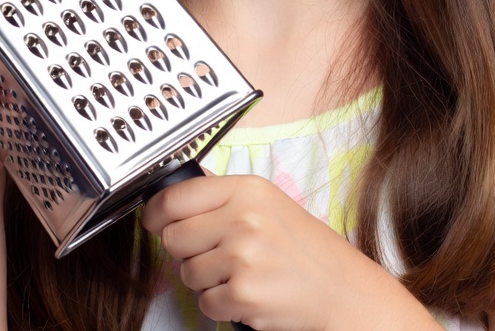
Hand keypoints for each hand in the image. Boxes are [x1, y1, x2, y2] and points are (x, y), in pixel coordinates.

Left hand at [142, 172, 423, 330]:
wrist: (341, 289)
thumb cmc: (306, 248)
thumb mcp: (268, 203)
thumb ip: (224, 197)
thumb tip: (176, 196)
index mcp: (247, 189)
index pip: (176, 196)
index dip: (155, 212)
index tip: (153, 220)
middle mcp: (242, 218)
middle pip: (173, 237)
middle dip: (185, 251)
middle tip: (213, 254)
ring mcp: (242, 256)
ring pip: (186, 273)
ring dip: (204, 280)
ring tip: (238, 274)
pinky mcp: (242, 294)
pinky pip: (204, 303)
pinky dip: (220, 304)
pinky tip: (245, 293)